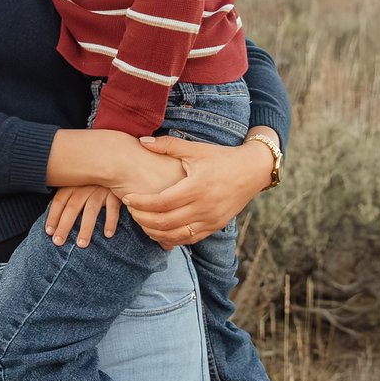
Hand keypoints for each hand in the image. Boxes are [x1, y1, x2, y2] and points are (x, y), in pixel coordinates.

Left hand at [45, 185, 122, 247]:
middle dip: (64, 226)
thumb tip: (56, 219)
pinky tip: (107, 235)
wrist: (118, 170)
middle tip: (58, 242)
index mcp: (73, 185)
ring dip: (86, 228)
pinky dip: (110, 222)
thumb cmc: (95, 183)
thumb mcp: (80, 186)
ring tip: (81, 244)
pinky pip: (112, 208)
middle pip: (72, 208)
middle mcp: (85, 186)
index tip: (48, 232)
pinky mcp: (115, 193)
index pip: (59, 201)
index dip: (53, 216)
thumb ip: (69, 198)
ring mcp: (100, 189)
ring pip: (90, 210)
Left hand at [122, 133, 274, 248]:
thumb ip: (167, 146)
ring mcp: (210, 220)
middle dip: (142, 219)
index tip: (127, 198)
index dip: (140, 203)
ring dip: (153, 231)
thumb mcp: (195, 149)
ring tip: (141, 221)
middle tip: (130, 210)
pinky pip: (188, 239)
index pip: (160, 202)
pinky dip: (170, 238)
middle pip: (164, 222)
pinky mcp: (215, 226)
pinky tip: (158, 231)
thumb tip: (141, 141)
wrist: (252, 171)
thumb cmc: (221, 157)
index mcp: (196, 187)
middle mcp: (204, 207)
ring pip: (175, 235)